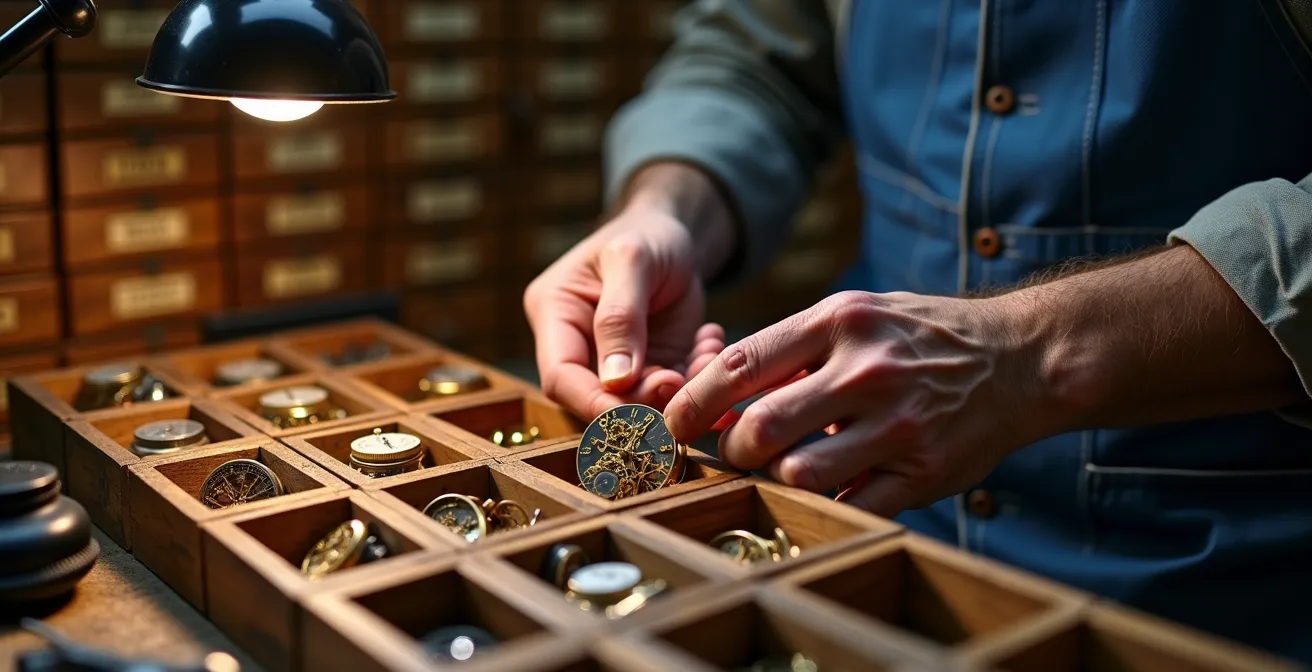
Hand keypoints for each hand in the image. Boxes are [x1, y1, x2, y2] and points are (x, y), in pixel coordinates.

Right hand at [524, 205, 726, 420]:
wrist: (676, 234)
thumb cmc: (645, 234)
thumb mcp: (632, 260)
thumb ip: (620, 317)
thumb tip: (616, 380)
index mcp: (555, 313)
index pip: (560, 377)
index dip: (592, 402)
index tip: (633, 414)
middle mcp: (579, 344)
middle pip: (597, 397)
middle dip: (641, 401)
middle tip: (678, 380)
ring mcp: (615, 361)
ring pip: (639, 401)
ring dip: (677, 391)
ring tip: (706, 354)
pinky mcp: (650, 366)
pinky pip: (671, 390)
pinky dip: (696, 377)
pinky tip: (710, 345)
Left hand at [663, 290, 1055, 517]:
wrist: (1021, 357)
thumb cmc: (921, 335)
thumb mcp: (857, 314)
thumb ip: (793, 348)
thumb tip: (718, 393)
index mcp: (840, 321)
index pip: (741, 366)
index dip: (694, 403)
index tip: (674, 424)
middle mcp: (866, 370)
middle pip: (759, 428)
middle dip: (731, 451)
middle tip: (735, 453)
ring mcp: (897, 424)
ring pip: (798, 473)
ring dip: (778, 479)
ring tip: (788, 467)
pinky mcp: (923, 471)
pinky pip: (850, 504)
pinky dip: (829, 503)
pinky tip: (834, 486)